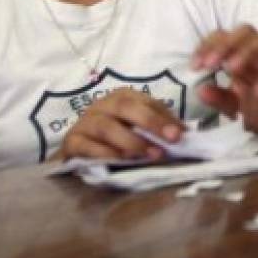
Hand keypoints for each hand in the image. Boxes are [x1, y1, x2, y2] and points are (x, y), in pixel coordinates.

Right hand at [60, 88, 182, 160]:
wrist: (77, 151)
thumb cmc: (114, 138)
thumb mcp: (137, 130)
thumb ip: (157, 129)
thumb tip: (185, 134)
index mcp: (123, 97)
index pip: (147, 102)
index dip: (165, 117)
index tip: (182, 134)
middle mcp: (103, 105)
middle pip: (126, 107)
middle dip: (151, 123)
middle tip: (171, 140)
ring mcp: (85, 122)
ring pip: (107, 127)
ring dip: (132, 141)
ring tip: (151, 154)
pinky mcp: (71, 142)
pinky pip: (87, 146)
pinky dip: (106, 153)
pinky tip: (122, 160)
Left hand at [192, 25, 257, 136]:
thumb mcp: (235, 108)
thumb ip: (220, 99)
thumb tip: (201, 91)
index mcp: (241, 55)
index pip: (224, 36)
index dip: (208, 45)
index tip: (195, 66)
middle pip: (246, 31)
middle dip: (226, 44)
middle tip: (210, 64)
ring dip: (248, 50)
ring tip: (231, 68)